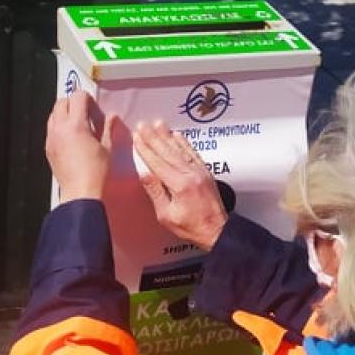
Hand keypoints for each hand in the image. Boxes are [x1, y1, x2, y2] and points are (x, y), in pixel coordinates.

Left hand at [45, 91, 114, 203]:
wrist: (80, 193)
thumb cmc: (96, 172)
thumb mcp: (107, 148)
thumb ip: (108, 128)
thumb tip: (112, 116)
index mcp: (76, 125)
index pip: (78, 97)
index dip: (87, 98)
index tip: (93, 106)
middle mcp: (60, 128)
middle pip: (62, 102)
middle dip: (73, 102)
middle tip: (85, 112)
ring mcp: (51, 138)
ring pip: (53, 114)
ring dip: (64, 113)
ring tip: (77, 124)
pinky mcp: (48, 148)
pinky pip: (50, 129)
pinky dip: (58, 126)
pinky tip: (70, 137)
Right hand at [133, 121, 226, 250]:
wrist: (217, 230)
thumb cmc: (191, 227)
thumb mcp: (166, 215)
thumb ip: (156, 192)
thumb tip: (144, 173)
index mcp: (179, 185)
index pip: (157, 163)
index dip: (145, 149)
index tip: (136, 137)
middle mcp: (190, 174)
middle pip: (168, 152)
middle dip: (154, 137)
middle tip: (143, 125)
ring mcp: (200, 171)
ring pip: (180, 149)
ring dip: (167, 136)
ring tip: (157, 124)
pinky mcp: (205, 172)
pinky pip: (193, 153)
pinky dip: (184, 143)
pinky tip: (177, 135)